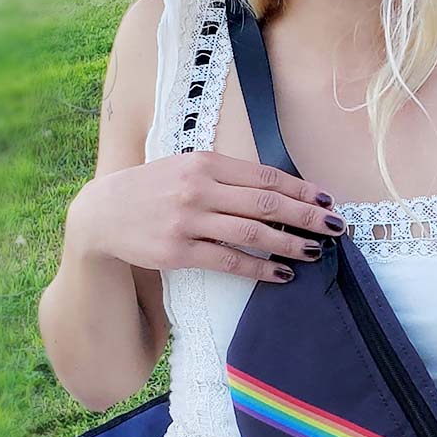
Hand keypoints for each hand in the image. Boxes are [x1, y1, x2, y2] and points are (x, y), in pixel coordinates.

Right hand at [67, 151, 345, 281]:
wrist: (101, 213)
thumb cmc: (154, 188)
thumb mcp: (187, 167)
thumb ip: (227, 175)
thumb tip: (278, 190)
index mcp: (206, 162)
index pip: (265, 176)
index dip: (300, 189)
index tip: (326, 199)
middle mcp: (199, 188)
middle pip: (266, 204)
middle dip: (306, 216)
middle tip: (336, 227)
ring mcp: (187, 221)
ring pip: (252, 234)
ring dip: (289, 244)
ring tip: (315, 252)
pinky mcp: (177, 251)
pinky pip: (228, 261)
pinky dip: (259, 269)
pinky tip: (281, 274)